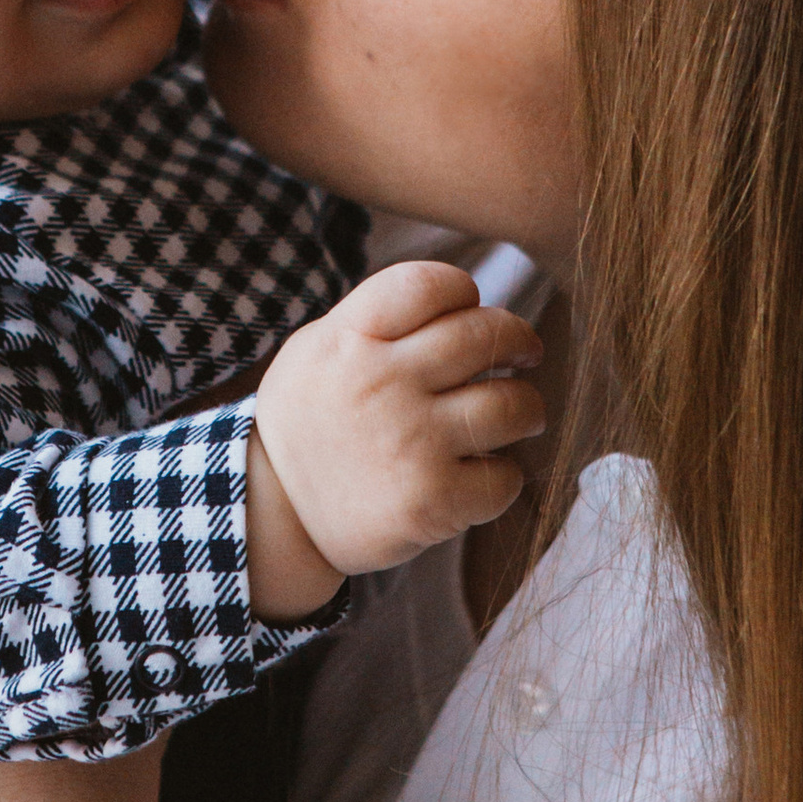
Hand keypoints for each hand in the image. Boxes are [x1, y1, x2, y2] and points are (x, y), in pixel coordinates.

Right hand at [247, 260, 545, 617]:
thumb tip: (462, 305)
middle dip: (518, 342)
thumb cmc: (310, 424)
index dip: (462, 291)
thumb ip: (376, 321)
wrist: (275, 516)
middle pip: (485, 335)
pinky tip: (484, 474)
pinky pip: (505, 477)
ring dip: (527, 409)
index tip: (469, 310)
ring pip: (513, 405)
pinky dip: (505, 477)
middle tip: (524, 355)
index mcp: (350, 339)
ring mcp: (411, 442)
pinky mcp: (433, 500)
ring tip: (519, 417)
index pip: (429, 284)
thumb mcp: (315, 352)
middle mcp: (382, 383)